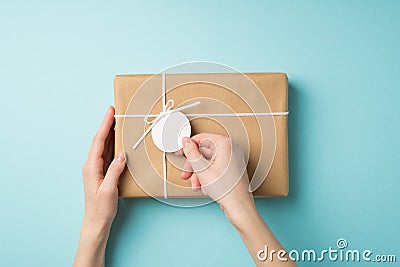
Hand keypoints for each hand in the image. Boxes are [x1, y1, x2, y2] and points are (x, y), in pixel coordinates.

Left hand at [74, 106, 125, 266]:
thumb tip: (122, 154)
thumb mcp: (109, 190)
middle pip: (100, 140)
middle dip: (107, 124)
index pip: (99, 141)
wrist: (96, 221)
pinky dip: (113, 144)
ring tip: (117, 121)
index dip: (105, 125)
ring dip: (110, 133)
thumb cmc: (100, 208)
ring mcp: (96, 168)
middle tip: (115, 111)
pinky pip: (108, 153)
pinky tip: (118, 140)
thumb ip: (114, 170)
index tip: (110, 112)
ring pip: (104, 146)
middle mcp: (92, 165)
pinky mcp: (102, 172)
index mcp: (91, 167)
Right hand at [180, 134, 296, 265]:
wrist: (238, 206)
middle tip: (187, 174)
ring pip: (208, 162)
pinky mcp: (232, 169)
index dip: (188, 146)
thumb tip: (186, 141)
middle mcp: (231, 149)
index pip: (202, 138)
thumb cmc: (226, 189)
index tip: (181, 152)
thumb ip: (191, 152)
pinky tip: (206, 187)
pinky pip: (215, 168)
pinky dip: (208, 176)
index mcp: (225, 144)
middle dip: (194, 165)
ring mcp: (232, 159)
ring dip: (199, 173)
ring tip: (197, 185)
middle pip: (204, 152)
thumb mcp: (201, 168)